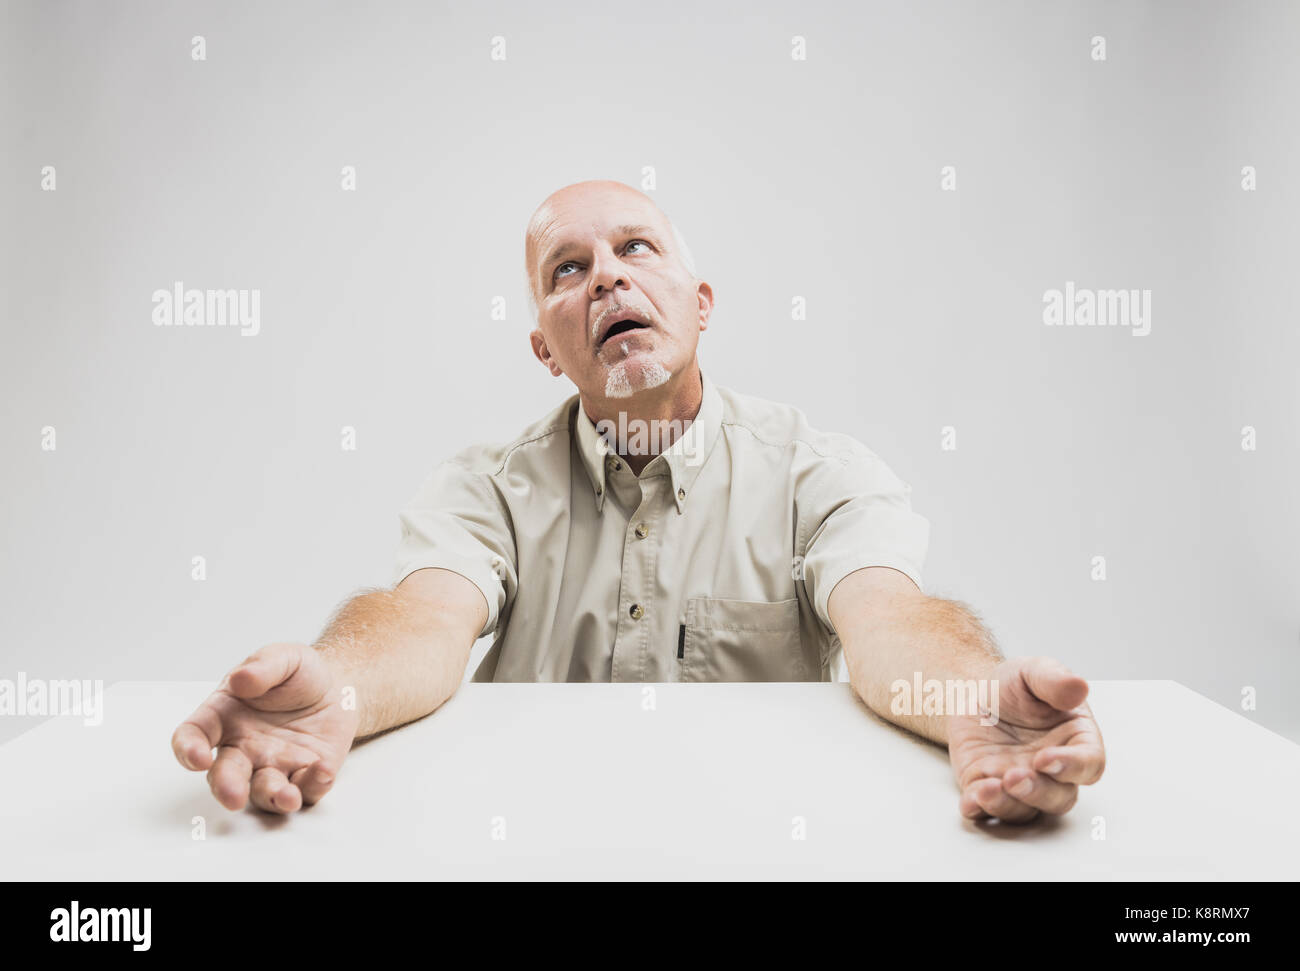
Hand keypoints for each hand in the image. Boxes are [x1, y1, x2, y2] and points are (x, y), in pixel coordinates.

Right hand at [171, 642, 359, 813]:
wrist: (337, 685)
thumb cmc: (298, 674)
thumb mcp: (283, 657)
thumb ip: (262, 667)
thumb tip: (241, 680)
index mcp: (224, 717)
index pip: (193, 736)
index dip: (188, 750)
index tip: (198, 758)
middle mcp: (243, 748)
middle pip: (225, 775)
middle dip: (227, 788)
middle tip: (232, 797)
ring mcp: (274, 765)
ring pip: (264, 792)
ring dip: (273, 797)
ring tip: (287, 796)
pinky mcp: (306, 775)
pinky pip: (307, 790)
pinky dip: (313, 786)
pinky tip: (322, 772)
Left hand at [947, 656, 1104, 823]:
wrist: (974, 692)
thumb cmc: (1015, 687)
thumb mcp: (1033, 672)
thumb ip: (1056, 680)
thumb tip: (1079, 686)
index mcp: (1076, 741)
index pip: (1089, 764)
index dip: (1071, 766)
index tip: (1046, 758)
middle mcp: (1053, 772)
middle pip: (1058, 797)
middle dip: (1037, 792)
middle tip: (1015, 777)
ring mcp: (1021, 784)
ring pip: (1023, 810)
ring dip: (1007, 804)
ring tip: (988, 789)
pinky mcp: (987, 788)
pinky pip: (986, 809)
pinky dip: (979, 808)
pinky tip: (972, 798)